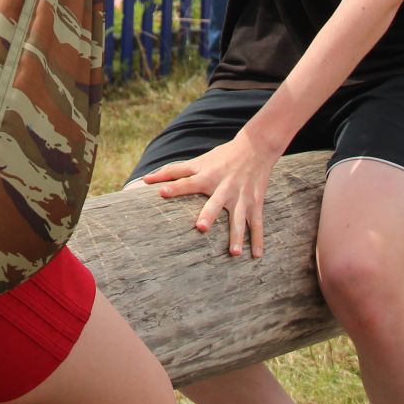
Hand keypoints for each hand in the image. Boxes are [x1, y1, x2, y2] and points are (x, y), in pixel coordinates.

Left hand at [140, 130, 280, 257]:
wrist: (255, 147)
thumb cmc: (221, 157)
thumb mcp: (198, 161)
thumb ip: (172, 172)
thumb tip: (145, 179)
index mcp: (207, 176)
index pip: (187, 182)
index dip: (174, 187)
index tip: (161, 192)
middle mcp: (224, 187)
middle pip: (215, 203)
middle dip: (209, 214)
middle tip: (201, 227)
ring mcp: (241, 197)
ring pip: (239, 218)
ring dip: (237, 236)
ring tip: (234, 253)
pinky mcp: (255, 203)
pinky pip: (257, 224)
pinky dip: (258, 240)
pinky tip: (256, 256)